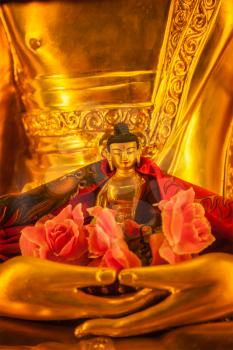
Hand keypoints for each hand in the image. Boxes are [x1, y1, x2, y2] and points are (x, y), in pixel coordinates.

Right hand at [0, 256, 159, 319]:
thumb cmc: (25, 279)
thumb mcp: (57, 276)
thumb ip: (86, 277)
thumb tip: (114, 277)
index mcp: (80, 305)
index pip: (119, 307)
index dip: (138, 298)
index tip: (157, 288)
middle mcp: (79, 309)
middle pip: (114, 306)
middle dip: (134, 297)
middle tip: (153, 284)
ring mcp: (70, 306)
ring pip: (103, 303)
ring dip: (120, 294)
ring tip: (136, 283)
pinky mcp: (62, 301)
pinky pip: (90, 298)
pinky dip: (104, 291)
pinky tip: (108, 282)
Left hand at [75, 253, 232, 336]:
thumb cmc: (219, 276)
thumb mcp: (187, 274)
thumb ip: (154, 278)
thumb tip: (120, 278)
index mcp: (165, 313)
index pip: (126, 325)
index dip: (102, 328)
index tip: (80, 329)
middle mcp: (165, 318)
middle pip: (128, 326)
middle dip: (103, 328)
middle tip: (79, 328)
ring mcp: (171, 313)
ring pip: (136, 320)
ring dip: (115, 321)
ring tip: (97, 318)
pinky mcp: (176, 306)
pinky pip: (147, 311)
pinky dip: (131, 310)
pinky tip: (126, 303)